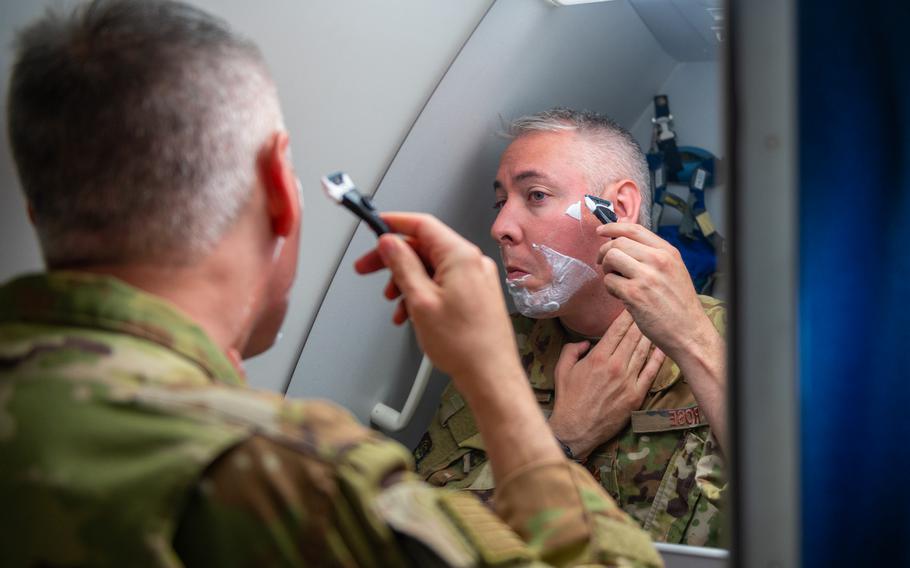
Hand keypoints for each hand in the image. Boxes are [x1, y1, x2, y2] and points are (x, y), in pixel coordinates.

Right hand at [354, 213, 519, 382]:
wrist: (490, 375)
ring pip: (432, 267)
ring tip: (396, 304)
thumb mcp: (420, 300)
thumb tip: (390, 243)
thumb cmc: (464, 345)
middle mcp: (473, 262)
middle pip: (425, 247)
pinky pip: (444, 283)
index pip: (422, 224)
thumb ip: (402, 265)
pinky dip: (424, 293)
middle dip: (395, 260)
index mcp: (461, 255)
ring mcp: (477, 278)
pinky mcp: (477, 294)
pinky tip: (412, 312)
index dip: (394, 223)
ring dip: (408, 281)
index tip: (375, 227)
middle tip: (369, 269)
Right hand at [548, 311, 665, 459]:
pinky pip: (651, 373)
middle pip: (633, 337)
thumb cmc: (568, 399)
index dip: (625, 316)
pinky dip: (658, 359)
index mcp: (598, 358)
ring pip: (644, 352)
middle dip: (640, 321)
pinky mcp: (636, 395)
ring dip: (650, 336)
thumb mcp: (562, 369)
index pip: (617, 330)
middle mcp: (616, 366)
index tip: (630, 305)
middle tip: (647, 309)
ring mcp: (628, 381)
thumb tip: (585, 342)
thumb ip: (572, 350)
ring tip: (656, 324)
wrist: (577, 429)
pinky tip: (662, 349)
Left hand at [596, 222, 726, 450]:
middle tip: (604, 265)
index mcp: (668, 252)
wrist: (689, 332)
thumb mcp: (674, 271)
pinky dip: (609, 288)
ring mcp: (645, 276)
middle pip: (617, 243)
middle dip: (605, 252)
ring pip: (610, 259)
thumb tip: (624, 243)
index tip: (601, 231)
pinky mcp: (634, 294)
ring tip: (614, 281)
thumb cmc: (679, 304)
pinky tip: (619, 296)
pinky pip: (609, 282)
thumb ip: (653, 256)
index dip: (613, 228)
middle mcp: (658, 260)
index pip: (634, 229)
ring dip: (606, 270)